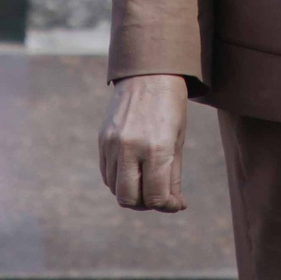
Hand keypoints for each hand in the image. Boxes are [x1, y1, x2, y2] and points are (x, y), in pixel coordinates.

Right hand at [98, 74, 188, 211]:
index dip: (167, 206)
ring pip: (115, 189)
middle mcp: (130, 147)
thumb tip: (174, 205)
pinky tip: (134, 170)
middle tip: (159, 196)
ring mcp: (112, 144)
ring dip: (132, 192)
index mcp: (156, 148)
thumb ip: (173, 176)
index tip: (175, 202)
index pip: (156, 196)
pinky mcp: (102, 140)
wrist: (148, 73)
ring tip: (148, 181)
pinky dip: (119, 180)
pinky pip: (107, 174)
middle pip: (129, 199)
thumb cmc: (170, 106)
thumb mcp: (178, 141)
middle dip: (146, 204)